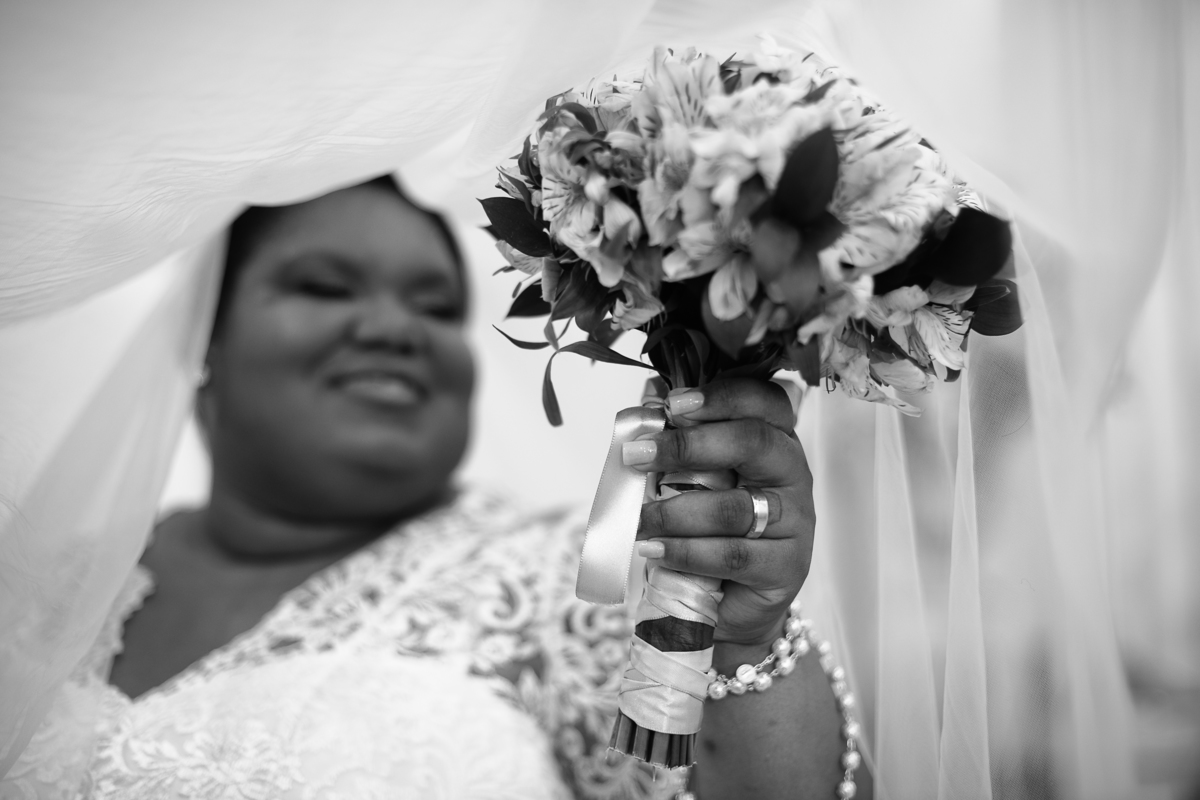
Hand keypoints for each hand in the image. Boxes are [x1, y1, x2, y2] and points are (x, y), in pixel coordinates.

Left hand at [623, 377, 813, 651]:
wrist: (732, 602)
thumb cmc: (712, 528)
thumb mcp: (695, 477)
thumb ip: (677, 436)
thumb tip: (648, 394)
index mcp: (774, 439)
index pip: (764, 401)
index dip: (722, 396)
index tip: (674, 402)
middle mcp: (791, 473)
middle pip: (752, 443)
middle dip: (689, 446)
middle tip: (637, 454)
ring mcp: (795, 521)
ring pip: (733, 506)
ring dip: (675, 512)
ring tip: (638, 518)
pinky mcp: (786, 567)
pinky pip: (732, 555)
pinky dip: (686, 552)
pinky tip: (654, 551)